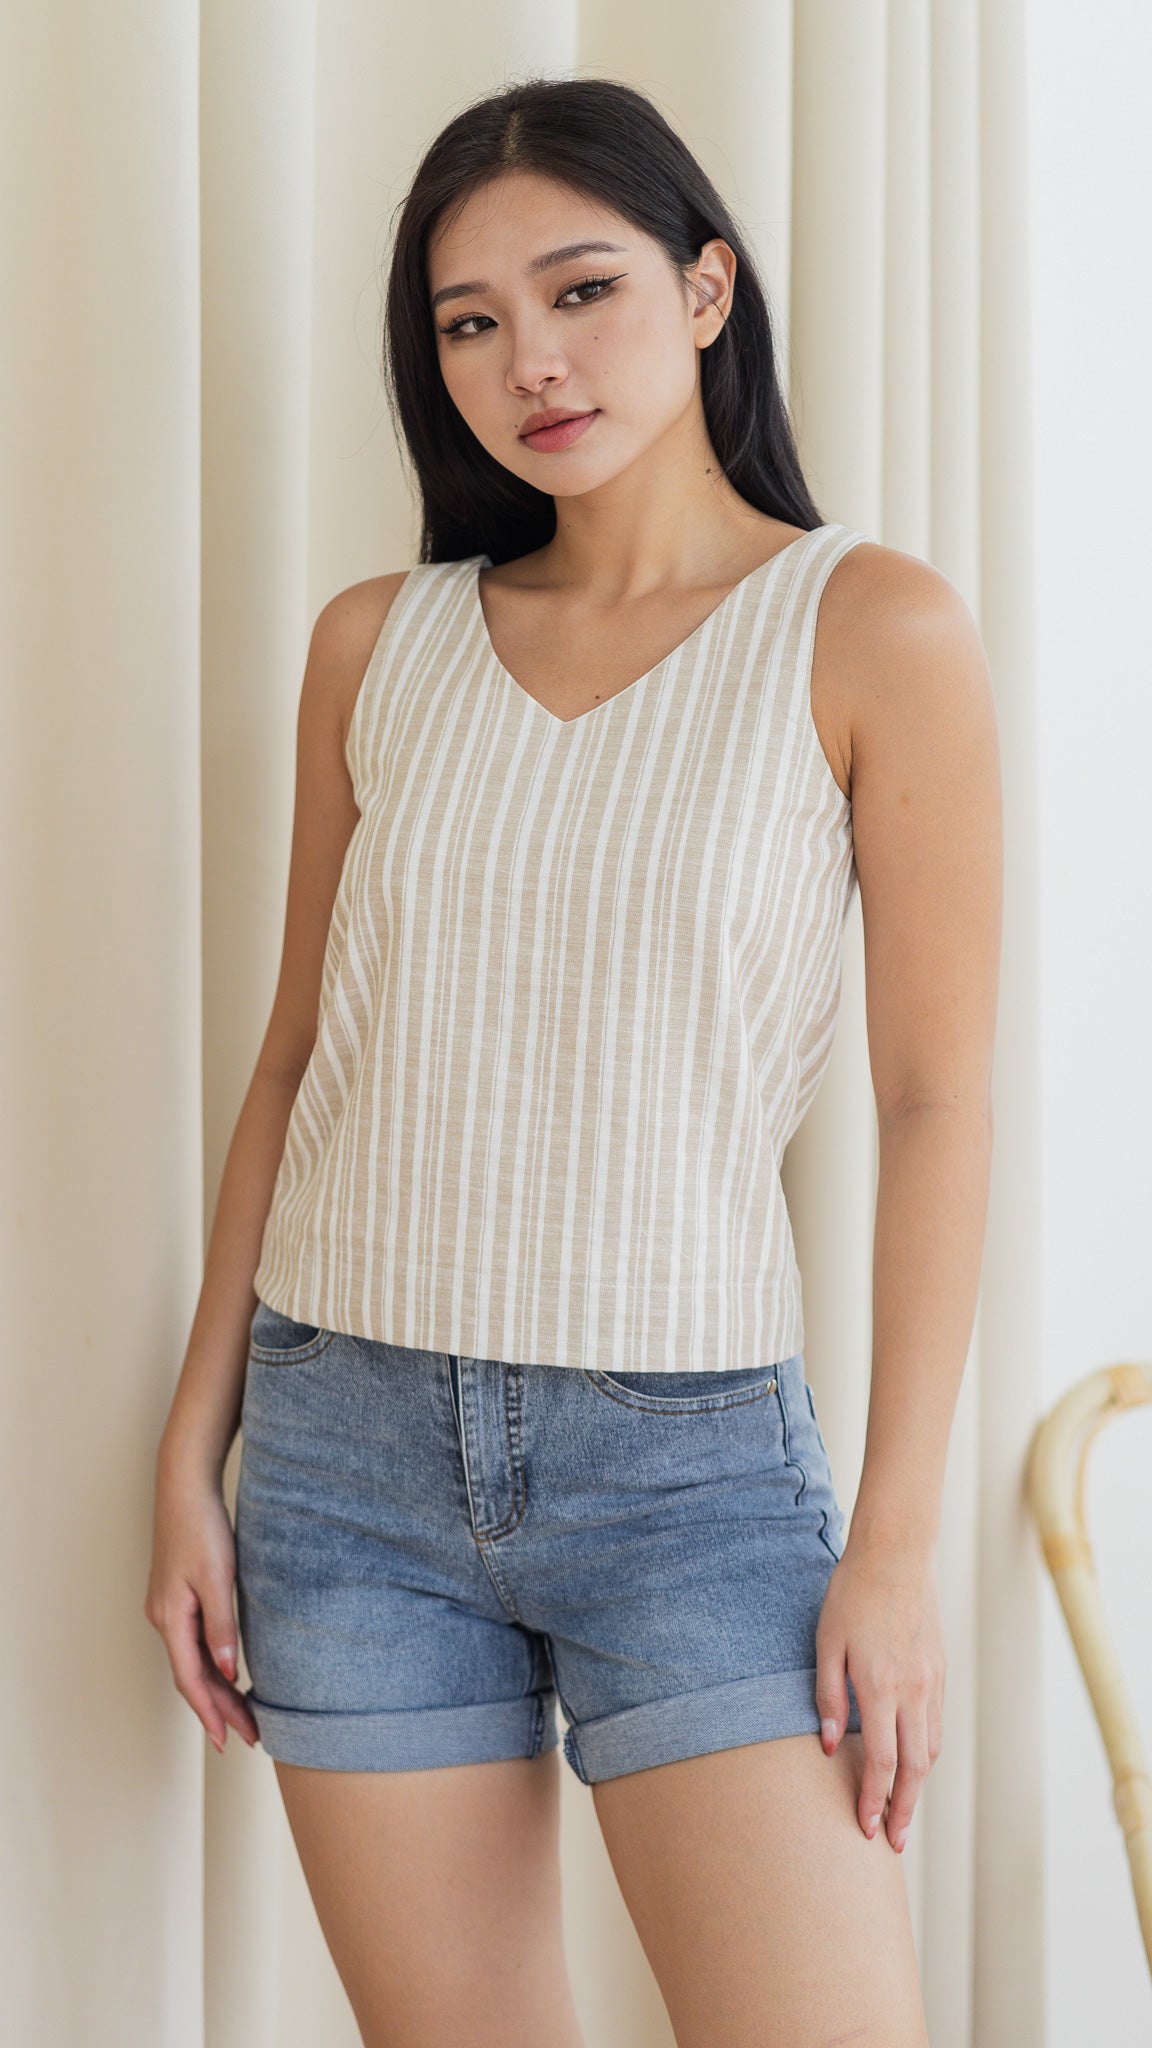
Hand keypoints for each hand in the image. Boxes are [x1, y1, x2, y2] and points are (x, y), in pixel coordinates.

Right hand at [144, 1463, 260, 1752]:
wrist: (185, 1488)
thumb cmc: (201, 1527)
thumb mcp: (218, 1578)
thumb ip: (222, 1626)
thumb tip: (225, 1672)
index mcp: (170, 1618)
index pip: (190, 1680)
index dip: (209, 1713)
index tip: (227, 1741)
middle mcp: (163, 1618)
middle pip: (191, 1676)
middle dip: (218, 1709)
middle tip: (248, 1735)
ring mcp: (168, 1608)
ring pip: (191, 1661)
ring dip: (216, 1689)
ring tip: (243, 1715)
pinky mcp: (177, 1596)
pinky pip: (192, 1643)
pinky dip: (211, 1664)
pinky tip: (228, 1673)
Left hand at [814, 1535, 945, 1850]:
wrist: (896, 1554)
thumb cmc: (852, 1594)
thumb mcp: (826, 1642)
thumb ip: (827, 1695)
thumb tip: (825, 1745)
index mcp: (880, 1686)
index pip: (880, 1762)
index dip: (873, 1800)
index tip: (864, 1829)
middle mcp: (913, 1690)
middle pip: (914, 1768)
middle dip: (902, 1810)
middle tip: (891, 1843)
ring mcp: (931, 1681)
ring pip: (931, 1749)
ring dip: (918, 1787)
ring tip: (903, 1813)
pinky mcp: (940, 1670)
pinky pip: (936, 1723)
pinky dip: (927, 1752)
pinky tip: (915, 1765)